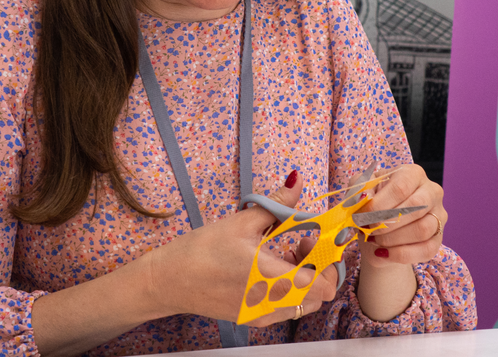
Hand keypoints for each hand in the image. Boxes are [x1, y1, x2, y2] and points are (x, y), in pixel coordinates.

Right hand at [151, 171, 338, 326]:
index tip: (317, 239)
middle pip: (318, 294)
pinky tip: (269, 266)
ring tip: (283, 252)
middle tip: (301, 240)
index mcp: (271, 279)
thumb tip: (298, 180)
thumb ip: (277, 204)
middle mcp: (271, 303)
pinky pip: (285, 306)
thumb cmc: (201, 251)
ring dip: (304, 277)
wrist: (168, 281)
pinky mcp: (253, 317)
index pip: (324, 286)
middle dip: (317, 266)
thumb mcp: (241, 222)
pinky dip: (289, 287)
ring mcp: (262, 314)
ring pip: (303, 302)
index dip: (329, 262)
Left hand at [359, 164, 445, 266]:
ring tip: (374, 240)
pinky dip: (401, 254)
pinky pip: (426, 250)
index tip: (362, 216)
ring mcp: (439, 215)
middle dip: (386, 223)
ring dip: (392, 239)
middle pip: (416, 207)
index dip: (379, 205)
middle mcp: (431, 191)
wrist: (380, 230)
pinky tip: (384, 252)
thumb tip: (364, 198)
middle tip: (368, 230)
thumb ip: (360, 189)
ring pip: (423, 229)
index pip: (400, 187)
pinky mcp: (438, 239)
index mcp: (412, 174)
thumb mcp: (361, 191)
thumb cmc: (373, 205)